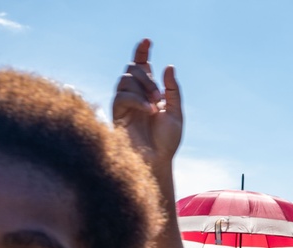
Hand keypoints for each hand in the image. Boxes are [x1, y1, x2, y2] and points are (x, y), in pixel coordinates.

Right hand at [112, 39, 181, 169]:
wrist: (157, 161)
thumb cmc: (167, 141)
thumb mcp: (175, 113)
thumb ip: (172, 90)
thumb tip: (168, 66)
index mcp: (148, 92)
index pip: (142, 65)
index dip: (142, 51)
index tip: (148, 40)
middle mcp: (135, 94)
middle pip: (133, 69)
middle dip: (148, 78)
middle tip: (160, 97)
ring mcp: (124, 103)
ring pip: (126, 79)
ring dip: (143, 88)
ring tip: (156, 106)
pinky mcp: (117, 113)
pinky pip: (122, 96)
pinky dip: (137, 100)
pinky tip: (149, 111)